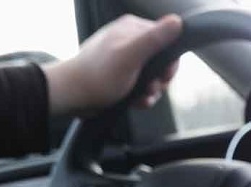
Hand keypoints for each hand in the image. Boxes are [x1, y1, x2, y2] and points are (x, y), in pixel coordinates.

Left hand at [42, 13, 182, 116]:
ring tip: (141, 97)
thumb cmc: (98, 76)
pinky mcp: (121, 73)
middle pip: (162, 60)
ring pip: (153, 75)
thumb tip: (177, 21)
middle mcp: (129, 39)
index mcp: (132, 28)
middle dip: (160, 80)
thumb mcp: (131, 56)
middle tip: (151, 88)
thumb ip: (155, 39)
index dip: (170, 62)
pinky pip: (142, 84)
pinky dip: (142, 95)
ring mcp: (125, 57)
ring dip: (152, 91)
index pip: (167, 40)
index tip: (164, 75)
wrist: (73, 95)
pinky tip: (136, 100)